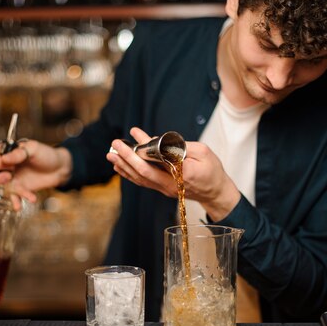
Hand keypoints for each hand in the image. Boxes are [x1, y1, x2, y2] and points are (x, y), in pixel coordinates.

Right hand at [0, 140, 71, 206]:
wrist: (59, 168)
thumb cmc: (45, 154)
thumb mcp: (34, 148)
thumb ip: (19, 153)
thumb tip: (4, 159)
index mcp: (5, 152)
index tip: (5, 162)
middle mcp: (5, 166)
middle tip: (8, 177)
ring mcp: (11, 179)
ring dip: (10, 192)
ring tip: (24, 192)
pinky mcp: (19, 189)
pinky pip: (13, 197)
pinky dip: (16, 201)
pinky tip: (19, 206)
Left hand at [107, 127, 240, 220]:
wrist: (215, 193)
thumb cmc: (212, 171)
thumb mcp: (203, 152)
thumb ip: (182, 146)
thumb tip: (159, 140)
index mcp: (182, 173)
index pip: (157, 159)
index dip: (142, 147)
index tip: (134, 133)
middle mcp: (170, 184)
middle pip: (143, 172)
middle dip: (126, 157)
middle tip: (115, 144)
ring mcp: (165, 189)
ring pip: (140, 178)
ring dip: (123, 166)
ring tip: (111, 155)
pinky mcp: (162, 189)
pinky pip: (143, 182)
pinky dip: (130, 174)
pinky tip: (120, 167)